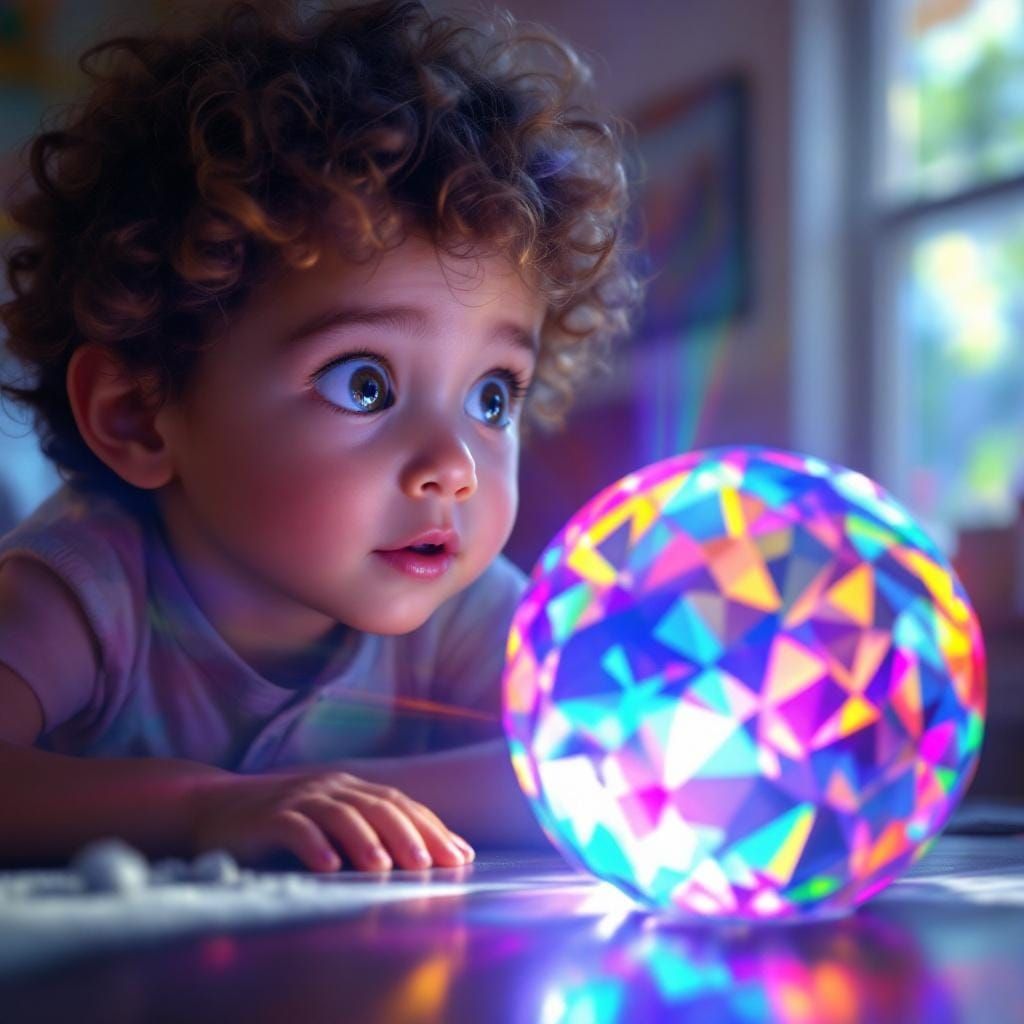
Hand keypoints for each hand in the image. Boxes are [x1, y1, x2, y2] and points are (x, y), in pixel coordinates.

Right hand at [187, 770, 474, 872]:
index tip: (461, 856)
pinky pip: (294, 827)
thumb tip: (420, 858)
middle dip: (409, 835)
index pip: (400, 804)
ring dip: (366, 840)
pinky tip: (328, 866)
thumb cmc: (281, 821)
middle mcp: (330, 787)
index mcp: (351, 788)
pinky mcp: (267, 816)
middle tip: (433, 864)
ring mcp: (299, 798)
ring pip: (341, 814)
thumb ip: (367, 833)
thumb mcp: (328, 822)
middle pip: (379, 806)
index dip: (432, 827)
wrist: (214, 808)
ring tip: (385, 867)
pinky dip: (313, 846)